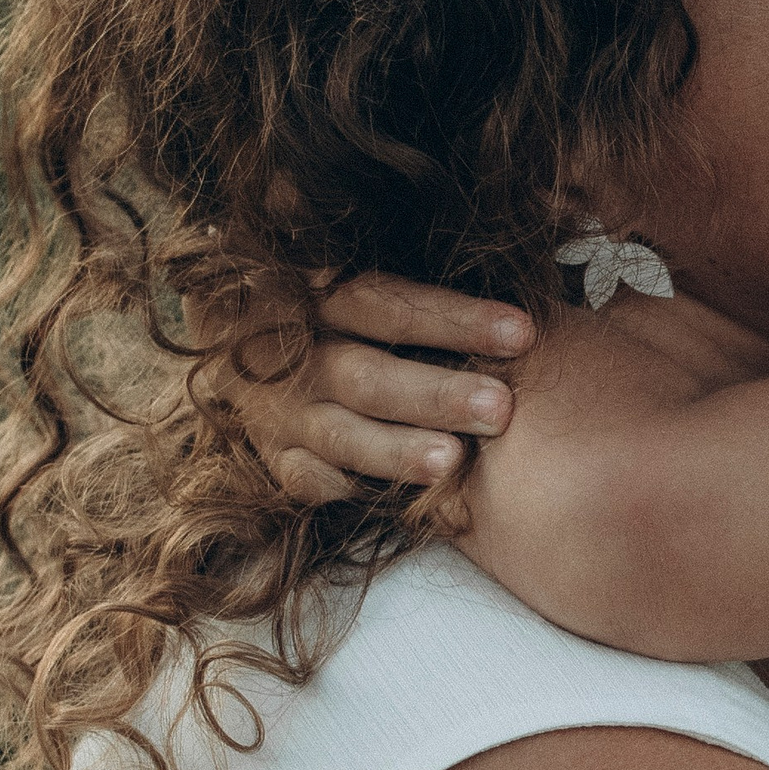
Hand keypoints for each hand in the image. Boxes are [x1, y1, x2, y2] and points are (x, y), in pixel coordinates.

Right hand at [230, 274, 536, 503]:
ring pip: (342, 434)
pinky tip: (399, 499)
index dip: (455, 319)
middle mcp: (301, 353)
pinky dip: (353, 489)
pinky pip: (311, 480)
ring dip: (398, 450)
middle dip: (437, 394)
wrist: (238, 346)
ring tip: (452, 461)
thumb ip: (424, 288)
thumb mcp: (361, 283)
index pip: (389, 304)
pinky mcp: (279, 459)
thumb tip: (531, 269)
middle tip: (501, 409)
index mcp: (323, 297)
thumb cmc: (341, 318)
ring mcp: (284, 410)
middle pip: (369, 375)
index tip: (522, 334)